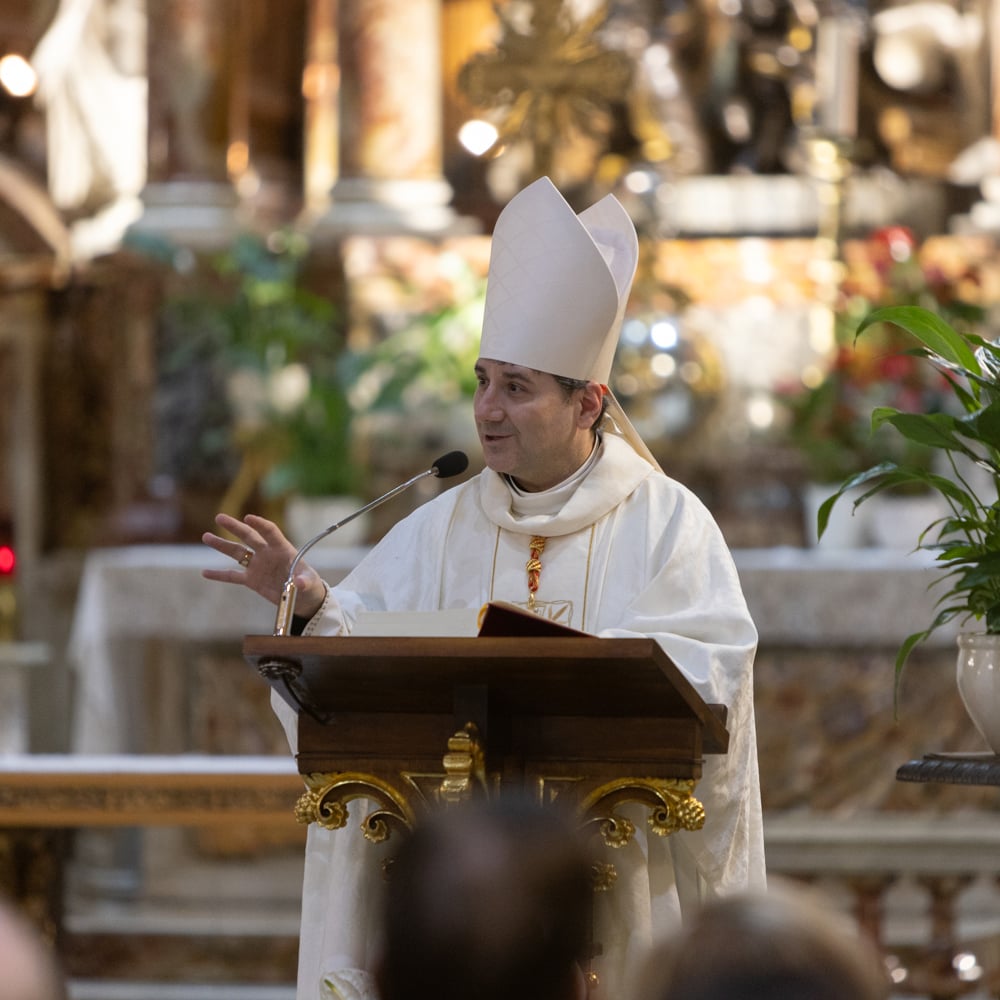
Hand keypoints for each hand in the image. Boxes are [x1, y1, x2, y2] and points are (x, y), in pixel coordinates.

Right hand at [201, 513, 327, 617]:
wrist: (302, 599)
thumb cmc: (309, 586)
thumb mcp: (309, 583)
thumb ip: (303, 582)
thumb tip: (299, 584)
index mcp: (283, 550)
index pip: (270, 532)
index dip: (260, 524)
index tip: (248, 518)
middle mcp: (267, 554)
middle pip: (249, 537)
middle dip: (234, 527)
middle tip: (219, 517)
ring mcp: (258, 566)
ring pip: (237, 552)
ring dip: (222, 545)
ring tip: (206, 536)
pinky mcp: (252, 580)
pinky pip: (233, 576)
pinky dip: (220, 575)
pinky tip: (205, 572)